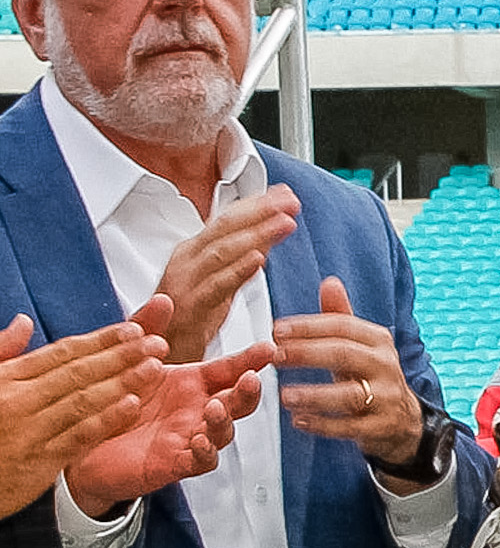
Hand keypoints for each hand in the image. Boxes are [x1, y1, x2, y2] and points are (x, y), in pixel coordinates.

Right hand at [0, 312, 161, 518]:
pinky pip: (77, 436)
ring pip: (82, 401)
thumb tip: (24, 322)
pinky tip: (131, 406)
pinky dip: (106, 420)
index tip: (132, 329)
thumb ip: (3, 352)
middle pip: (77, 372)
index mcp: (6, 380)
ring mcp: (29, 432)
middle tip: (155, 343)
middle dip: (120, 355)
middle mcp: (18, 402)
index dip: (100, 340)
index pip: (60, 353)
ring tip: (153, 367)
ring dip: (122, 382)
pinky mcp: (38, 463)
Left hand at [70, 340, 272, 512]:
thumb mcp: (128, 360)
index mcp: (192, 383)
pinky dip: (206, 452)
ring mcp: (190, 437)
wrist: (83, 442)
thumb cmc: (112, 401)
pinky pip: (203, 461)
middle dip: (249, 391)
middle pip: (238, 401)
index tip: (268, 349)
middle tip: (249, 380)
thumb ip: (146, 329)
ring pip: (225, 432)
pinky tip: (199, 441)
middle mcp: (197, 410)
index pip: (229, 369)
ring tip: (214, 409)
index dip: (250, 360)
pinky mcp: (175, 463)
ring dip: (225, 421)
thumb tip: (165, 299)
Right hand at [148, 187, 297, 363]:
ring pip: (222, 251)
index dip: (257, 204)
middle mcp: (187, 260)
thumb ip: (242, 257)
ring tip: (285, 222)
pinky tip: (259, 259)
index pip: (227, 219)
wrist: (160, 354)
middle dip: (260, 211)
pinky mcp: (189, 307)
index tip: (287, 193)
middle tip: (290, 201)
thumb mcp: (220, 281)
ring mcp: (185, 282)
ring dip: (256, 234)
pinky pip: (215, 286)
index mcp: (193, 251)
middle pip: (225, 228)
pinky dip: (238, 270)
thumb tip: (269, 233)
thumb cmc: (191, 317)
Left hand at [274, 276, 433, 472]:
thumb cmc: (370, 376)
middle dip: (307, 354)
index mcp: (378, 341)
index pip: (343, 326)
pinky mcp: (381, 426)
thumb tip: (330, 282)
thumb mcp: (359, 345)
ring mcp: (386, 398)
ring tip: (284, 396)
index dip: (308, 327)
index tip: (277, 330)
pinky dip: (323, 425)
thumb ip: (340, 316)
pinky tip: (299, 421)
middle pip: (345, 354)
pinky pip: (350, 427)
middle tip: (275, 356)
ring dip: (314, 395)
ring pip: (349, 395)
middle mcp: (386, 366)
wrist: (403, 419)